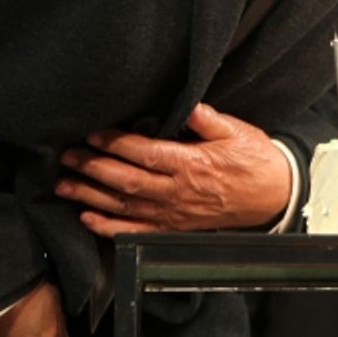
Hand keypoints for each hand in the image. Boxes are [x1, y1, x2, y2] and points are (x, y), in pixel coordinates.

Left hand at [54, 103, 292, 235]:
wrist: (273, 196)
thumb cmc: (254, 160)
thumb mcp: (236, 131)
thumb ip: (207, 119)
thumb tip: (187, 104)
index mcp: (191, 164)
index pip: (145, 153)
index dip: (116, 144)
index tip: (93, 134)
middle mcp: (177, 192)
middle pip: (126, 180)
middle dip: (92, 168)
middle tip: (67, 156)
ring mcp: (174, 213)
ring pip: (125, 206)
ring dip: (90, 197)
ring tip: (64, 186)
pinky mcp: (175, 228)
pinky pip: (137, 232)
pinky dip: (110, 228)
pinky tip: (88, 220)